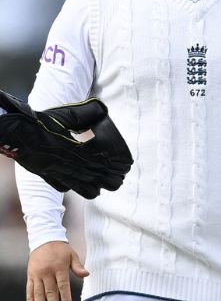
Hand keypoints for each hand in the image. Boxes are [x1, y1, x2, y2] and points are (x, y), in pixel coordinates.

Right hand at [0, 91, 132, 198]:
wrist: (16, 133)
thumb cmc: (42, 122)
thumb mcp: (68, 114)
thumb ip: (89, 112)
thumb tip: (104, 110)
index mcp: (81, 151)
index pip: (110, 164)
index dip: (121, 165)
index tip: (125, 163)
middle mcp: (73, 166)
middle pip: (105, 181)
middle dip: (114, 177)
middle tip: (118, 173)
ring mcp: (61, 174)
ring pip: (89, 190)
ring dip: (98, 185)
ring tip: (103, 180)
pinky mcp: (50, 177)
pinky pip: (67, 188)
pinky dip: (77, 187)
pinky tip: (80, 180)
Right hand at [27, 241, 87, 300]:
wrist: (44, 240)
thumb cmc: (61, 249)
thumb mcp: (72, 254)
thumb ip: (77, 266)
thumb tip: (87, 274)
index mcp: (59, 267)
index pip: (62, 284)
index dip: (65, 296)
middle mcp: (47, 272)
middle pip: (50, 291)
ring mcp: (37, 274)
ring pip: (38, 293)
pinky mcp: (30, 275)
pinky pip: (29, 289)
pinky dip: (30, 299)